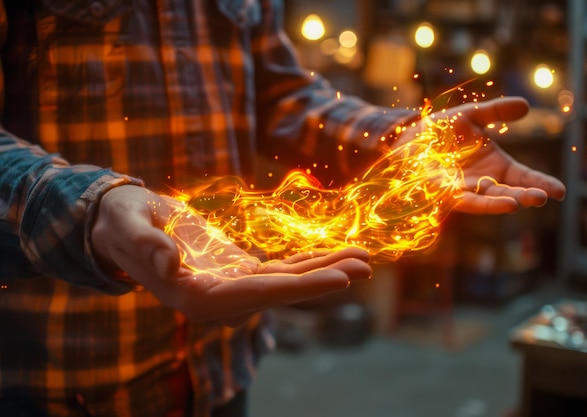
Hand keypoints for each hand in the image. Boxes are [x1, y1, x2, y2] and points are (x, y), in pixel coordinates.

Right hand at [92, 185, 371, 324]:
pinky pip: (279, 270)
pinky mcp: (238, 272)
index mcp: (192, 294)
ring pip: (285, 282)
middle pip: (280, 292)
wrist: (124, 224)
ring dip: (324, 269)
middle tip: (365, 264)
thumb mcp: (127, 225)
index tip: (339, 280)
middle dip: (324, 279)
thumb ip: (146, 245)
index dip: (298, 288)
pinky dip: (307, 261)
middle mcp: (217, 299)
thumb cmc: (121, 222)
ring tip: (363, 257)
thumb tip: (171, 265)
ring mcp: (230, 287)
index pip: (254, 295)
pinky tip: (333, 253)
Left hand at [398, 96, 565, 213]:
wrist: (408, 137)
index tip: (560, 192)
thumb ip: (496, 111)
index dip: (540, 184)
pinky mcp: (439, 191)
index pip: (523, 178)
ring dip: (498, 203)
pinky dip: (467, 200)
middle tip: (542, 198)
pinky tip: (472, 199)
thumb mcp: (472, 115)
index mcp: (496, 166)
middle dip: (524, 196)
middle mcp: (482, 182)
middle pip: (507, 192)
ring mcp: (461, 189)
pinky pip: (456, 197)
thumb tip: (525, 106)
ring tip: (516, 204)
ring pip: (483, 200)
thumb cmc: (442, 130)